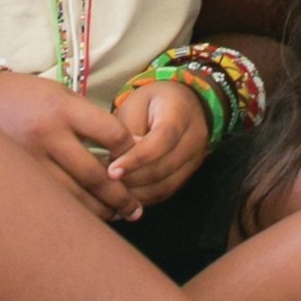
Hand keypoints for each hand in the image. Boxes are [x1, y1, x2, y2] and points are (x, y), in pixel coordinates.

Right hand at [0, 69, 140, 217]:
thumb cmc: (27, 97)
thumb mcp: (61, 95)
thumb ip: (92, 121)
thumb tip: (132, 148)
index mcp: (62, 108)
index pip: (111, 134)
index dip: (130, 152)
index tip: (137, 163)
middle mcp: (46, 135)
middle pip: (95, 175)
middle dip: (121, 196)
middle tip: (136, 209)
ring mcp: (28, 160)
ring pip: (74, 197)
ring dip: (101, 211)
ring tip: (117, 217)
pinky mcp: (16, 178)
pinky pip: (53, 202)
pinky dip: (74, 213)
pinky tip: (87, 218)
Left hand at [106, 76, 210, 204]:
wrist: (183, 105)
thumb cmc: (152, 102)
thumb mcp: (135, 103)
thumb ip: (127, 129)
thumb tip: (120, 159)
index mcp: (180, 112)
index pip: (161, 140)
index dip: (136, 159)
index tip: (111, 172)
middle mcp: (194, 137)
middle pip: (163, 167)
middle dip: (132, 179)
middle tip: (106, 182)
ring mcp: (195, 159)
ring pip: (165, 185)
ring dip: (137, 193)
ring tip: (113, 191)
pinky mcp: (189, 174)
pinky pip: (167, 192)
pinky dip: (145, 198)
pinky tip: (126, 196)